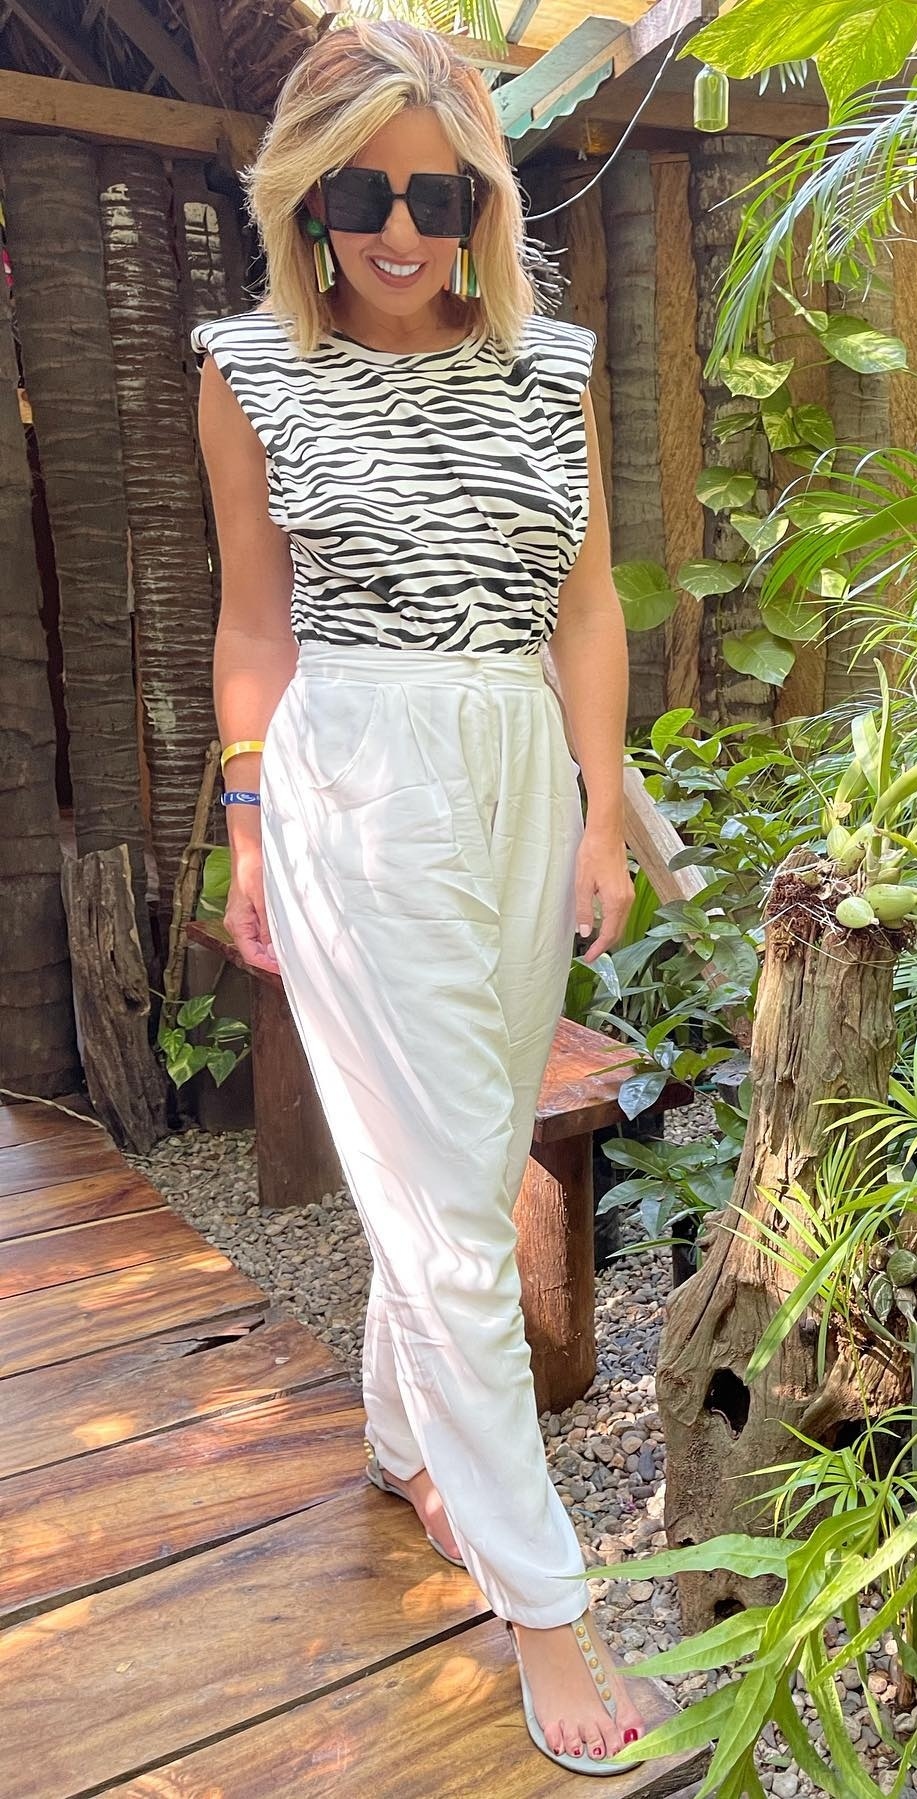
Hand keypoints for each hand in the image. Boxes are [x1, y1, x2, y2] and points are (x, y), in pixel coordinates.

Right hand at [225, 852, 280, 974]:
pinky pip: (260, 930)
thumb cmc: (252, 869)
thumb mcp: (264, 901)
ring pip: (258, 941)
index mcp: (237, 924)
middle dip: (271, 959)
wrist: (249, 849)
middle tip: (291, 961)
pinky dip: (272, 935)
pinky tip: (284, 933)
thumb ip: (268, 928)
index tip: (284, 969)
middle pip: (254, 951)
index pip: (250, 955)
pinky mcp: (250, 911)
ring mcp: (243, 918)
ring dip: (273, 947)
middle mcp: (237, 923)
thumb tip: (272, 952)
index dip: (268, 966)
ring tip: (290, 949)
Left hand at [574, 828, 633, 963]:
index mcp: (616, 902)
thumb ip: (584, 911)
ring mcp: (628, 894)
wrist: (606, 833)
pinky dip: (613, 922)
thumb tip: (585, 932)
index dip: (599, 949)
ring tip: (594, 942)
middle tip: (591, 954)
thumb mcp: (582, 885)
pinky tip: (602, 922)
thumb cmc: (593, 854)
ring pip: (621, 922)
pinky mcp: (626, 888)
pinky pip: (622, 912)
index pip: (609, 934)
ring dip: (609, 934)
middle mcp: (627, 900)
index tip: (590, 959)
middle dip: (605, 945)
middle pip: (618, 932)